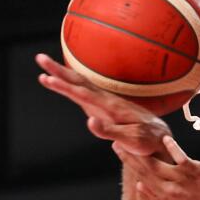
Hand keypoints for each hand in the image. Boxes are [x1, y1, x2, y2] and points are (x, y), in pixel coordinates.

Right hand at [35, 53, 170, 156]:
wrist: (160, 137)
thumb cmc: (147, 141)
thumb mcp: (131, 141)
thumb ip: (110, 131)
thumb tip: (90, 121)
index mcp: (112, 108)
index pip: (84, 94)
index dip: (65, 87)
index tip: (47, 78)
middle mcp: (108, 101)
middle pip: (79, 83)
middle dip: (59, 71)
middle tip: (40, 58)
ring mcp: (105, 103)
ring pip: (81, 85)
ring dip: (63, 75)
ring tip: (44, 67)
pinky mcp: (104, 107)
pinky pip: (85, 92)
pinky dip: (72, 84)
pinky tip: (63, 79)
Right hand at [114, 137, 199, 199]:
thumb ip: (157, 195)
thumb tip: (139, 185)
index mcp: (165, 196)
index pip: (141, 178)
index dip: (129, 164)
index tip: (118, 150)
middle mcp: (170, 189)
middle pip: (145, 171)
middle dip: (130, 157)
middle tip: (117, 142)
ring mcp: (182, 180)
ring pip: (157, 165)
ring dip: (144, 152)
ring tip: (134, 139)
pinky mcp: (195, 171)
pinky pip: (180, 158)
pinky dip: (172, 148)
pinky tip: (165, 138)